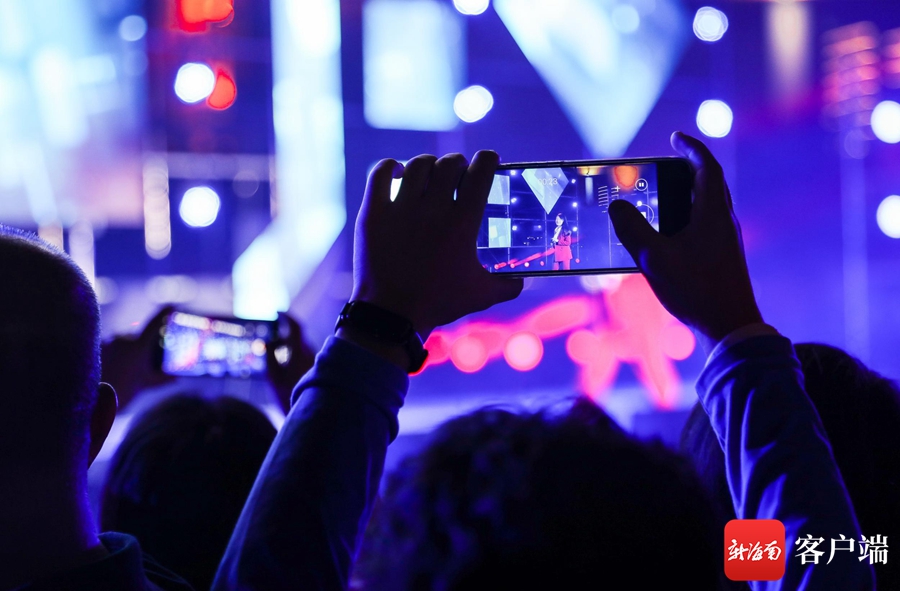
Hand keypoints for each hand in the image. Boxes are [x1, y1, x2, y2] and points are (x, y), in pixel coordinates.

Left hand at [100, 306, 175, 410]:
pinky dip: (106, 355)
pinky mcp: (92, 347)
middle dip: (134, 348)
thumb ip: (162, 379)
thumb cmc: (122, 393)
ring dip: (118, 352)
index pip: (154, 324)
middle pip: (132, 337)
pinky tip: (104, 368)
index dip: (164, 313)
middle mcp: (122, 339)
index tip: (171, 305)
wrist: (92, 403)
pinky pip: (103, 347)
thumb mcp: (145, 385)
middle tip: (133, 367)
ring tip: (115, 371)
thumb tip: (177, 379)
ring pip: (116, 342)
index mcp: (138, 346)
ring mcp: (105, 341)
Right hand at [266, 313, 315, 412]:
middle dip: (283, 337)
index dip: (287, 317)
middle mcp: (311, 354)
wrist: (310, 412)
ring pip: (301, 347)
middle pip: (297, 337)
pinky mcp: (317, 368)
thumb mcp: (272, 376)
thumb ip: (269, 355)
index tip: (278, 312)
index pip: (296, 327)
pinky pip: (305, 355)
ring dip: (289, 347)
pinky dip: (294, 355)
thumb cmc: (288, 395)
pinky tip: (287, 367)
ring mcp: (315, 361)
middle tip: (270, 345)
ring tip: (277, 360)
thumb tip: (268, 342)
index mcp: (300, 353)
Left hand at [350, 152, 522, 340]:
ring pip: (417, 166)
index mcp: (462, 223)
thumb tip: (523, 281)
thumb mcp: (481, 295)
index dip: (488, 159)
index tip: (488, 160)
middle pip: (449, 164)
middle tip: (458, 172)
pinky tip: (397, 172)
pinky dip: (389, 167)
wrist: (392, 317)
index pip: (480, 172)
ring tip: (431, 174)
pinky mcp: (373, 214)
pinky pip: (379, 174)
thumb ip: (508, 285)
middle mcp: (433, 210)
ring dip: (428, 165)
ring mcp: (400, 209)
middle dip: (458, 163)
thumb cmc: (439, 304)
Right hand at [608, 132, 762, 352]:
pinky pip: (707, 225)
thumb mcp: (654, 258)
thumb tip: (617, 206)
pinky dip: (689, 216)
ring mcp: (727, 240)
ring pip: (709, 205)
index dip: (691, 148)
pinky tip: (671, 233)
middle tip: (668, 164)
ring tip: (664, 196)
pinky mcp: (724, 257)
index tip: (676, 137)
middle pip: (710, 184)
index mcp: (713, 214)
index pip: (706, 167)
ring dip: (689, 194)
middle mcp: (725, 222)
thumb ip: (632, 229)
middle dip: (689, 168)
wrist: (731, 327)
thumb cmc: (696, 290)